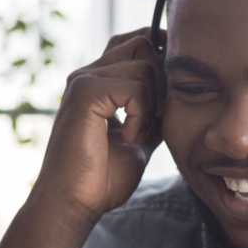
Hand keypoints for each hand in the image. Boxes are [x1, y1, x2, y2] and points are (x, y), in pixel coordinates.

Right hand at [0, 28, 165, 247]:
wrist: (72, 205)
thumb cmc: (99, 181)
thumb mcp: (138, 141)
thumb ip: (152, 116)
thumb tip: (175, 100)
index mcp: (97, 83)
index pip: (133, 43)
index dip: (158, 59)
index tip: (168, 97)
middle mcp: (87, 75)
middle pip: (142, 42)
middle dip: (162, 78)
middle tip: (155, 119)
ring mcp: (83, 81)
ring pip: (144, 64)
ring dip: (153, 102)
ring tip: (138, 134)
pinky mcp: (85, 93)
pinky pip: (135, 87)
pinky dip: (141, 115)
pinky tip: (128, 139)